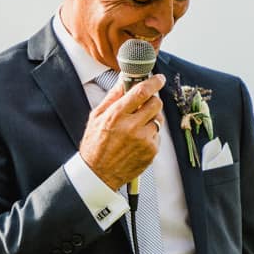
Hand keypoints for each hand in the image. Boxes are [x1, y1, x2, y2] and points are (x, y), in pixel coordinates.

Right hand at [78, 73, 166, 189]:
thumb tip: (123, 80)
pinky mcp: (151, 151)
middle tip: (144, 105)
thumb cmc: (95, 145)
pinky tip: (137, 140)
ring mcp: (143, 140)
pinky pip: (158, 135)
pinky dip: (150, 134)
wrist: (98, 174)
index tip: (159, 78)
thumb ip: (112, 97)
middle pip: (156, 103)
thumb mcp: (96, 117)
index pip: (142, 91)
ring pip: (159, 119)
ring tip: (136, 127)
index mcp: (117, 115)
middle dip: (152, 100)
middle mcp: (132, 127)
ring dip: (151, 119)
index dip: (153, 82)